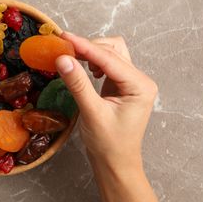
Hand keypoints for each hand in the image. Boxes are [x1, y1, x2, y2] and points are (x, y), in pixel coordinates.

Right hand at [55, 33, 157, 172]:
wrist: (115, 163)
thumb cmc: (109, 144)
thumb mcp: (92, 113)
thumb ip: (78, 84)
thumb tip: (63, 59)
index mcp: (140, 86)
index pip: (109, 58)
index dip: (85, 46)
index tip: (64, 38)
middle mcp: (139, 80)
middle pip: (112, 50)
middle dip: (87, 47)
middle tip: (62, 47)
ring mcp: (131, 81)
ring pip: (110, 53)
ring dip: (90, 52)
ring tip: (70, 57)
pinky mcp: (121, 85)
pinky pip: (106, 64)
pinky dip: (92, 61)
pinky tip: (82, 69)